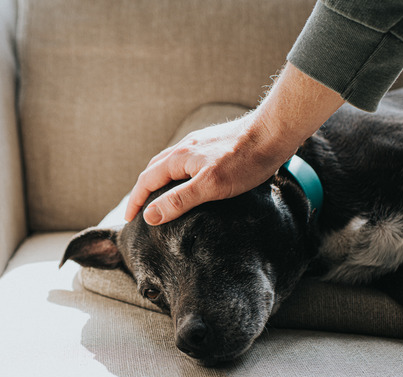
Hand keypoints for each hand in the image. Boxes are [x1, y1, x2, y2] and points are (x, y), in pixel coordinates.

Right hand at [124, 114, 292, 224]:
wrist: (273, 132)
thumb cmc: (245, 160)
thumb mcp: (210, 186)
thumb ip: (179, 200)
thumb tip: (150, 215)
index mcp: (179, 158)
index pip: (146, 181)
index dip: (135, 201)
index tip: (129, 218)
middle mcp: (184, 147)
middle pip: (154, 170)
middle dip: (143, 190)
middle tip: (139, 209)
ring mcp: (199, 144)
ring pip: (169, 163)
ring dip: (158, 179)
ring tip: (159, 195)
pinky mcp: (213, 144)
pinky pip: (185, 159)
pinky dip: (176, 173)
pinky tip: (189, 178)